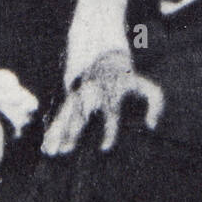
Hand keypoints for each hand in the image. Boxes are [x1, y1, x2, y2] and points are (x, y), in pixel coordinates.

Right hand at [42, 50, 162, 156]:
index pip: (110, 112)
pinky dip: (53, 129)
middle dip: (74, 131)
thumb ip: (155, 103)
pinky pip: (60, 114)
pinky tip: (46, 146)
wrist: (103, 50)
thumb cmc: (128, 77)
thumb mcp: (145, 85)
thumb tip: (151, 126)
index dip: (108, 130)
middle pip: (81, 114)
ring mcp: (78, 93)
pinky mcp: (69, 96)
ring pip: (66, 114)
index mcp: (111, 90)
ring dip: (58, 132)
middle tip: (67, 150)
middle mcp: (92, 92)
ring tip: (51, 151)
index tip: (105, 148)